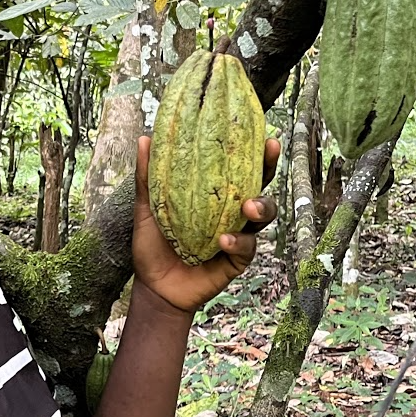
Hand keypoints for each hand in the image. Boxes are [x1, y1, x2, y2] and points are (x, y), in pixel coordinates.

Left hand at [131, 135, 279, 314]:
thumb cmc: (153, 247)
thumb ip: (148, 177)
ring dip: (261, 205)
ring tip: (248, 205)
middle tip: (271, 149)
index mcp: (215, 195)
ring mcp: (239, 234)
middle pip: (260, 183)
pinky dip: (238, 242)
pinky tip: (224, 240)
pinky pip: (247, 247)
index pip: (237, 167)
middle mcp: (232, 211)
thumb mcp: (147, 209)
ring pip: (264, 214)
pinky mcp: (238, 259)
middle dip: (269, 165)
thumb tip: (144, 139)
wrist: (154, 288)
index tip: (261, 129)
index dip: (251, 149)